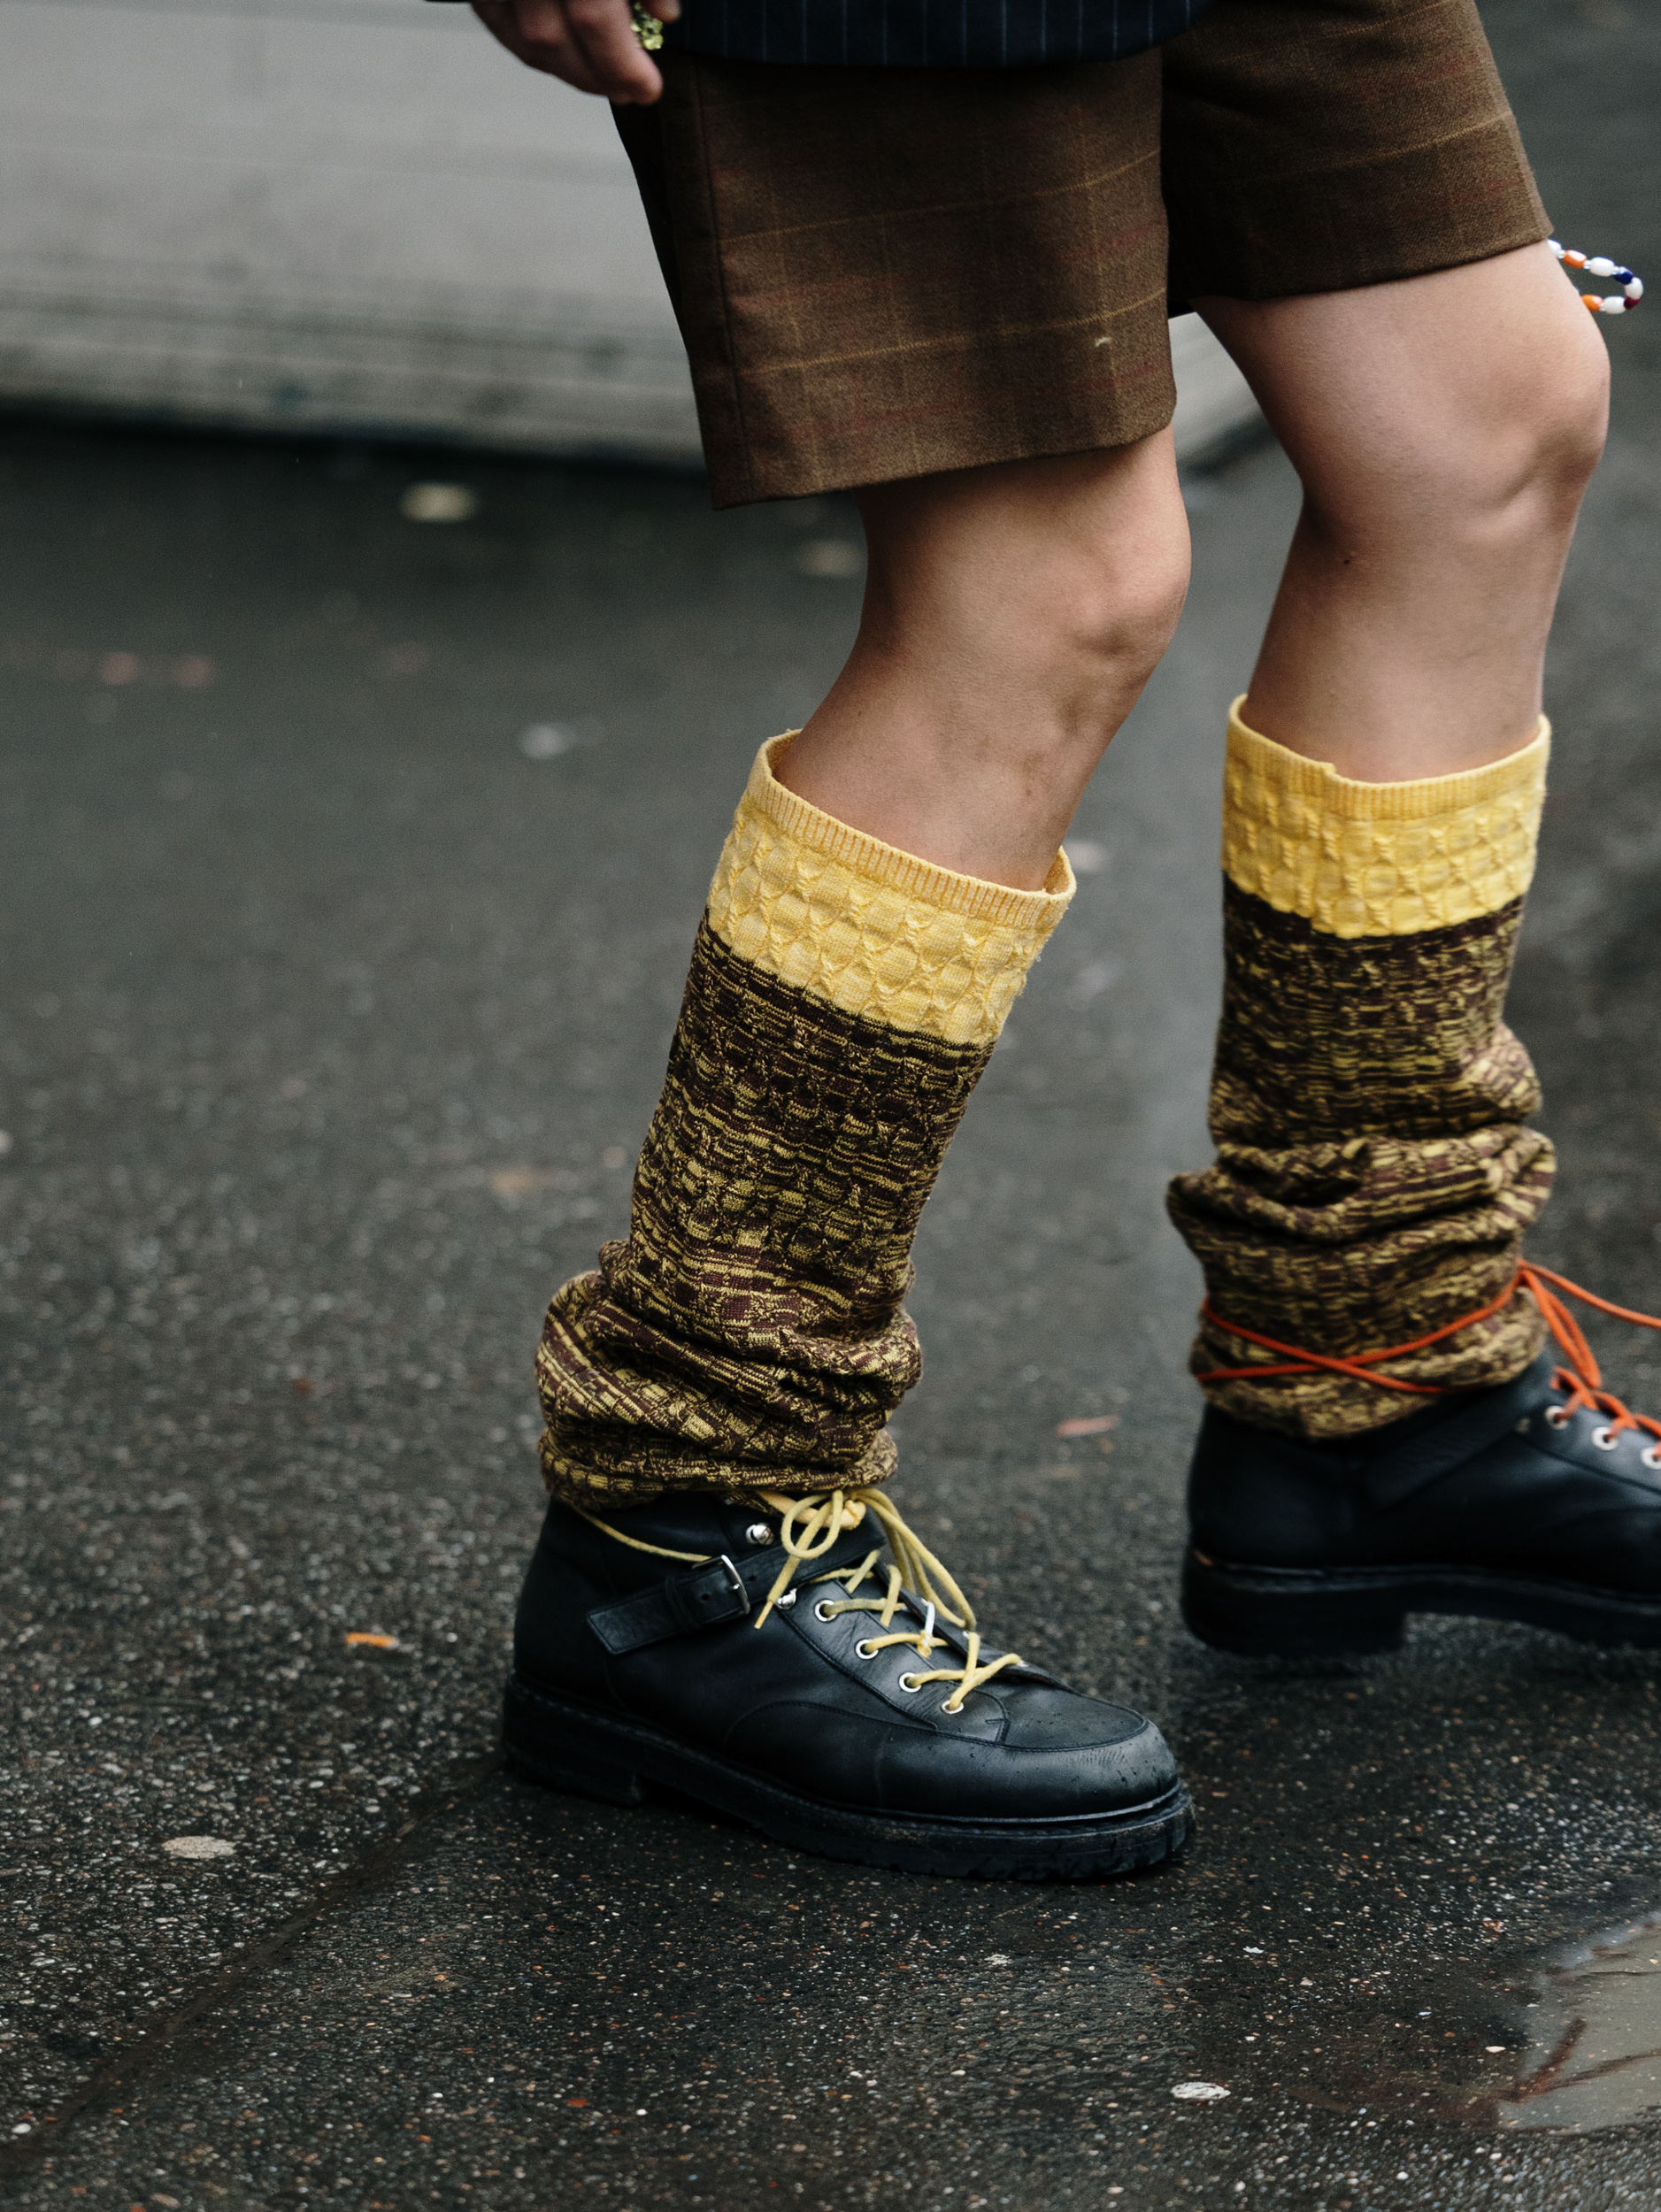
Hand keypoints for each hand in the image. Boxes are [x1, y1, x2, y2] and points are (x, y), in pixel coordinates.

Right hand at [470, 0, 680, 103]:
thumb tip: (666, 17)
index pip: (595, 18)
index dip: (624, 64)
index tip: (649, 90)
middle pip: (552, 39)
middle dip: (597, 77)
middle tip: (629, 92)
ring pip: (526, 39)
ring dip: (568, 71)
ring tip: (603, 80)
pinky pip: (499, 22)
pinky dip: (531, 48)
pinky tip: (564, 58)